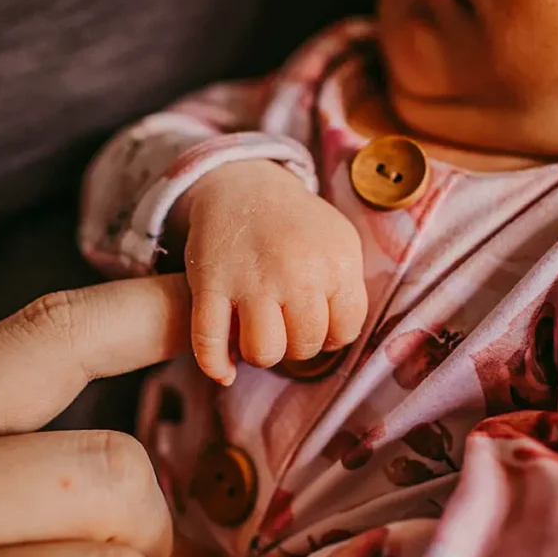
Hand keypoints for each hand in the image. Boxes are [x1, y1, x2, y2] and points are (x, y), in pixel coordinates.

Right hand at [174, 160, 366, 384]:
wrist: (242, 185)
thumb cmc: (294, 224)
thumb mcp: (339, 241)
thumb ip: (348, 287)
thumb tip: (336, 340)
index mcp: (336, 261)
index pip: (345, 330)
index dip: (331, 334)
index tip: (317, 321)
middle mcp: (297, 271)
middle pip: (305, 346)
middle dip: (296, 344)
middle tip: (285, 324)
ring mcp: (251, 279)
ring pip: (264, 352)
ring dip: (262, 353)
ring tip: (259, 335)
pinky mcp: (210, 284)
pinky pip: (210, 343)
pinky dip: (216, 365)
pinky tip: (226, 371)